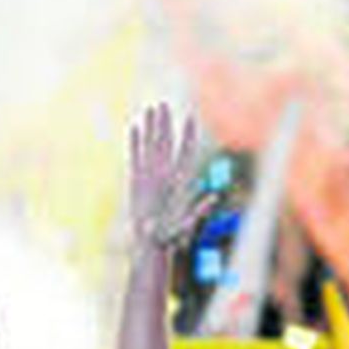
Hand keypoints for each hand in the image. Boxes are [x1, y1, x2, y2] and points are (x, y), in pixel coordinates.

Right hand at [128, 101, 212, 249]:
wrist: (149, 244)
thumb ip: (198, 211)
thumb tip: (213, 198)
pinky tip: (134, 127)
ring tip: (150, 109)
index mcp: (179, 182)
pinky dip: (135, 142)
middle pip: (167, 144)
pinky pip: (136, 156)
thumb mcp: (186, 226)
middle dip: (166, 124)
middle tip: (163, 104)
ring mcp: (151, 176)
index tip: (190, 118)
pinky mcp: (136, 180)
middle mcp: (166, 175)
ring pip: (151, 146)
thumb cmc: (169, 238)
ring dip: (151, 128)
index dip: (188, 136)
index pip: (186, 153)